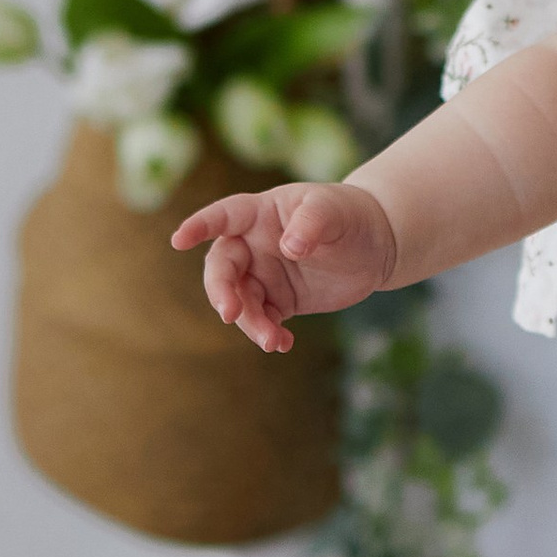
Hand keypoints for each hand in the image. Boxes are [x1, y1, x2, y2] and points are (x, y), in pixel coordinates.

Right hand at [169, 179, 397, 354]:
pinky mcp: (279, 300)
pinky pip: (263, 319)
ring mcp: (263, 274)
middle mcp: (253, 244)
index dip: (200, 226)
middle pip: (223, 268)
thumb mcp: (334, 212)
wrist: (376, 246)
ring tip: (272, 341)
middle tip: (230, 314)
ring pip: (241, 300)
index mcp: (260, 213)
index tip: (179, 240)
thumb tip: (288, 248)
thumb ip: (311, 224)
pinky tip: (283, 344)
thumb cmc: (351, 215)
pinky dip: (268, 334)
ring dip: (250, 322)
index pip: (224, 216)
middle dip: (222, 291)